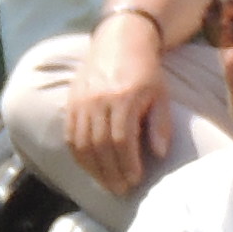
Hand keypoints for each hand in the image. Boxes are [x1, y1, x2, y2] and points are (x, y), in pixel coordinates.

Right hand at [64, 18, 180, 196]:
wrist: (119, 41)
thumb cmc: (146, 72)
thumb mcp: (161, 94)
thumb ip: (160, 124)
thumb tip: (159, 154)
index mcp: (123, 98)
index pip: (121, 140)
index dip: (127, 163)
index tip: (135, 180)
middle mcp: (98, 100)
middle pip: (99, 146)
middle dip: (110, 172)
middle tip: (121, 190)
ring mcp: (81, 101)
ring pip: (82, 144)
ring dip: (94, 169)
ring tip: (107, 184)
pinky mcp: (71, 102)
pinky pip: (71, 136)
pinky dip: (79, 156)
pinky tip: (91, 168)